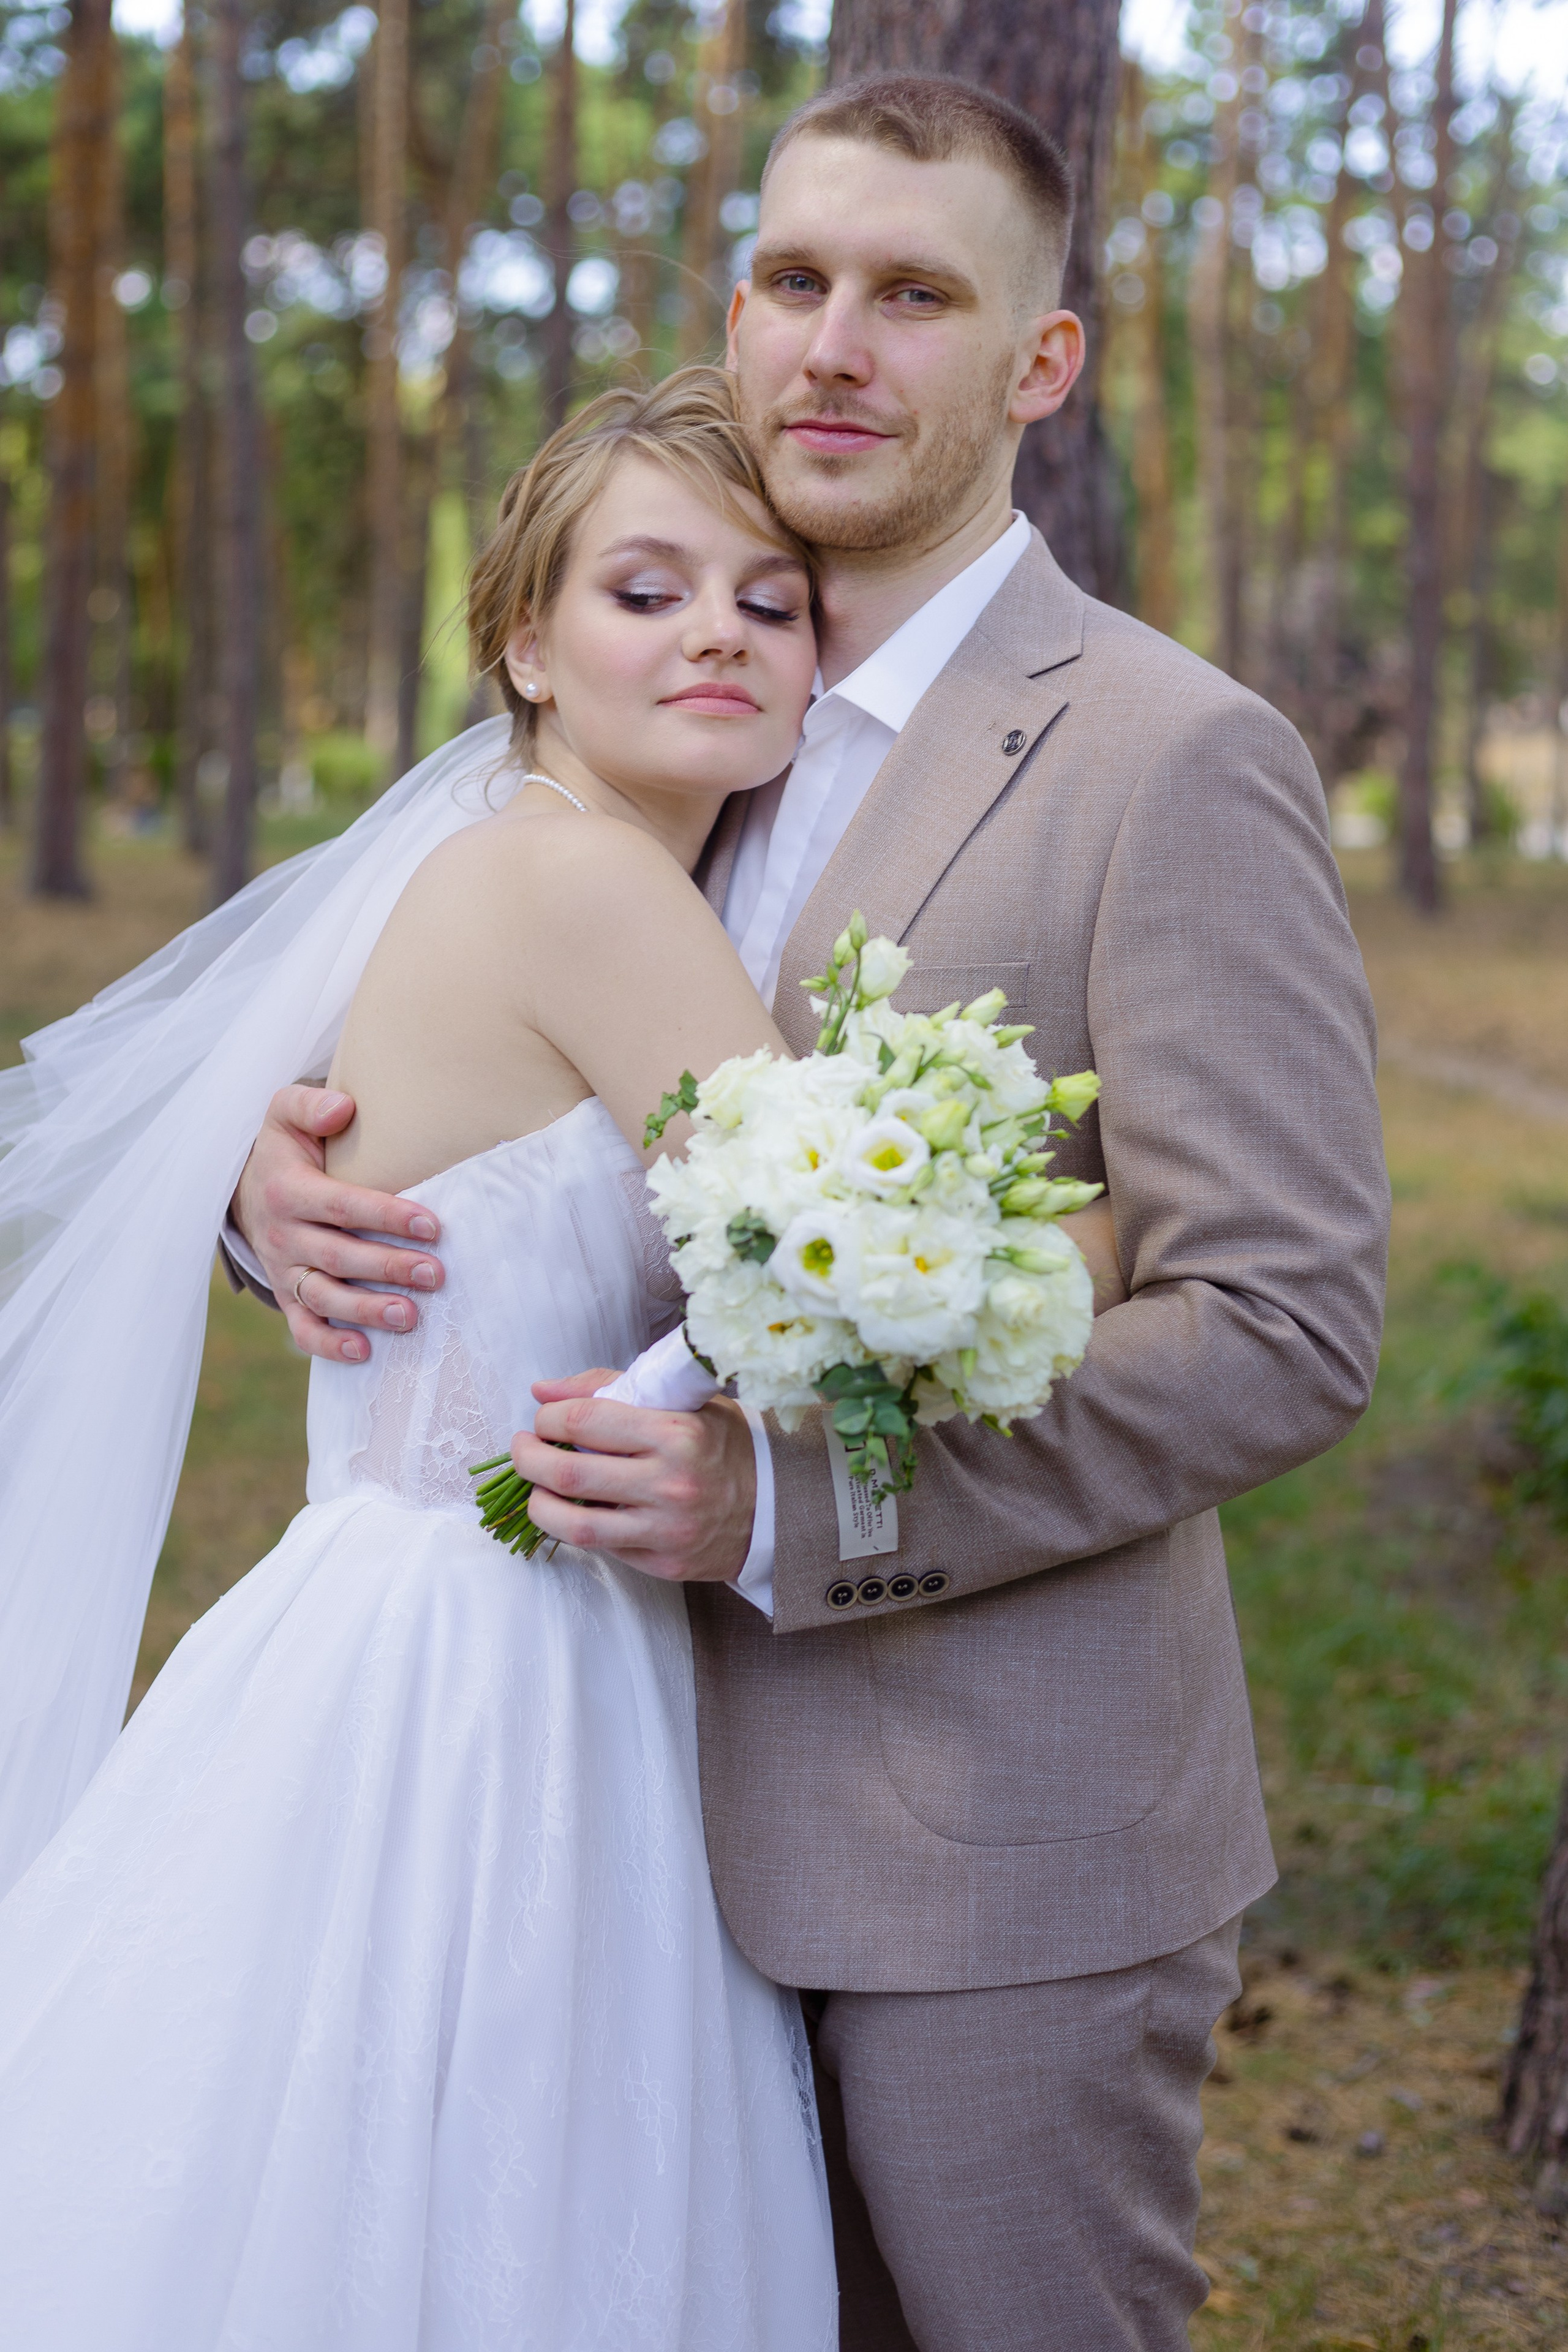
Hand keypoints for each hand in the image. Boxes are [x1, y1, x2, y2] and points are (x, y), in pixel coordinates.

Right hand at [230, 1084, 444, 1362]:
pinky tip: (365, 1352)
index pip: (342, 1206)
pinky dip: (329, 1345)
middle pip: (339, 1256)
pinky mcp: (286, 1296)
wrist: (243, 1187)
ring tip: (409, 1316)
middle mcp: (282, 1236)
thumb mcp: (285, 1114)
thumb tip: (343, 1108)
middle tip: (436, 1275)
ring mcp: (283, 1270)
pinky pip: (303, 1328)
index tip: (432, 1225)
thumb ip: (310, 1106)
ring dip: (365, 1311)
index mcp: (288, 1190)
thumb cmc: (284, 1148)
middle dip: (388, 1267)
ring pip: (323, 1297)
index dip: (386, 1216)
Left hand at [516, 1369, 756, 1583]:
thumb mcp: (679, 1402)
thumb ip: (609, 1388)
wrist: (776, 1505)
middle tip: (522, 1448)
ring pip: (572, 1524)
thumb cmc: (721, 1445)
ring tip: (534, 1486)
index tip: (543, 1418)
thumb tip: (542, 1392)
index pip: (585, 1421)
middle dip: (527, 1458)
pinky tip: (569, 1510)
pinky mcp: (662, 1563)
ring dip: (537, 1503)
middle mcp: (670, 1482)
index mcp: (675, 1432)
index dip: (548, 1418)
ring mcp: (665, 1529)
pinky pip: (599, 1548)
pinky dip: (572, 1527)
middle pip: (568, 1474)